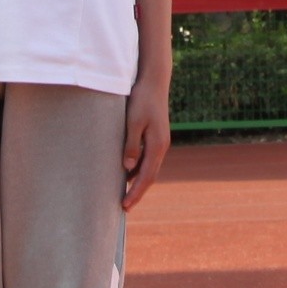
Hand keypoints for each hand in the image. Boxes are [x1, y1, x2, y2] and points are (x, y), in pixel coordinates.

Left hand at [122, 73, 169, 210]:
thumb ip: (131, 145)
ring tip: (125, 194)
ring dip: (138, 181)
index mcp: (158, 145)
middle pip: (150, 176)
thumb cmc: (142, 99)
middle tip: (124, 206)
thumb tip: (127, 168)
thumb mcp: (133, 121)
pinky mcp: (156, 136)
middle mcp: (161, 146)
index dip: (136, 192)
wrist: (154, 81)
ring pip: (149, 168)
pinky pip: (148, 158)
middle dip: (137, 192)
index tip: (125, 205)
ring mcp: (160, 141)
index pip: (147, 176)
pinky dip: (139, 169)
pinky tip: (128, 172)